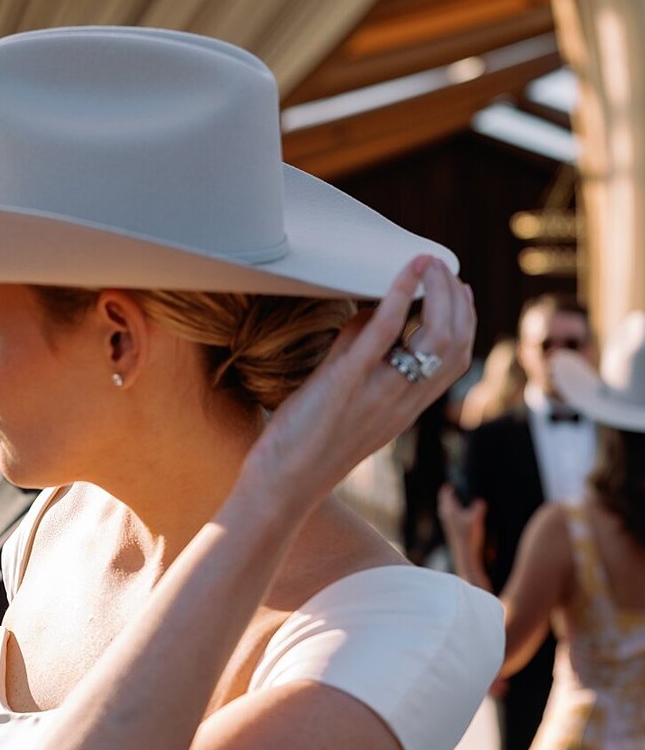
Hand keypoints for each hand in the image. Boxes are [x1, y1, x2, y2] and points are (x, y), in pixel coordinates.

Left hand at [245, 256, 474, 508]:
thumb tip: (372, 310)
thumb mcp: (344, 394)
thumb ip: (359, 353)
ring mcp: (379, 393)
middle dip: (456, 298)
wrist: (283, 484)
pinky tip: (407, 274)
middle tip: (442, 267)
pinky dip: (399, 298)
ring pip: (435, 338)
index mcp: (405, 405)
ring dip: (438, 292)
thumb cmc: (305, 442)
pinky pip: (384, 336)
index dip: (465, 319)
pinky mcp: (347, 383)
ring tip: (430, 265)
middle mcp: (402, 401)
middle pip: (455, 343)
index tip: (461, 289)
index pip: (456, 359)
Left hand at [437, 484, 488, 583]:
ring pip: (447, 510)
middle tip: (455, 489)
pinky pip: (451, 518)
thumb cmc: (469, 536)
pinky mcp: (452, 531)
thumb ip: (478, 508)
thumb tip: (480, 501)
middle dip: (449, 495)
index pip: (446, 494)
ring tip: (459, 501)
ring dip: (451, 505)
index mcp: (449, 510)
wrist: (464, 555)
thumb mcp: (476, 519)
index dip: (449, 488)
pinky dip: (454, 513)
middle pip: (445, 502)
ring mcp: (448, 525)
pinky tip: (463, 516)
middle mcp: (446, 516)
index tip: (452, 482)